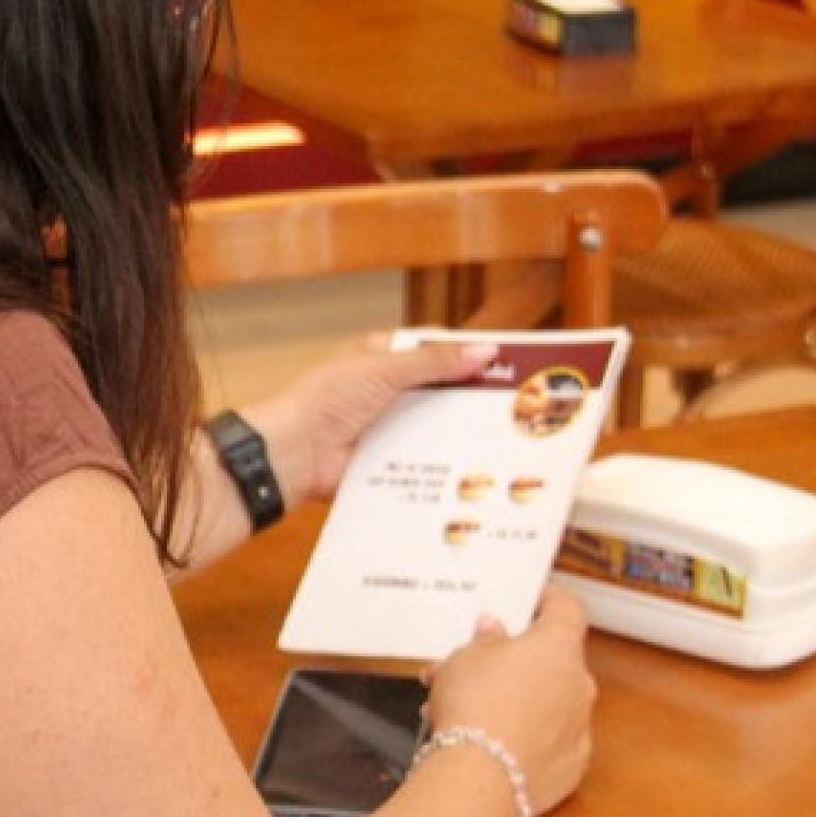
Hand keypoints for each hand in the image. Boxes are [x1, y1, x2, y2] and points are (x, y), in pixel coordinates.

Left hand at [238, 335, 496, 504]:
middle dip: (473, 397)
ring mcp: (389, 425)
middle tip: (522, 405)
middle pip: (440, 389)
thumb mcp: (383, 371)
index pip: (435, 348)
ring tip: (512, 439)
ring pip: (436, 425)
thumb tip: (486, 351)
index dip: (469, 352)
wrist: (293, 454)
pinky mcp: (388, 458)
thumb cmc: (327, 401)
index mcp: (382, 357)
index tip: (509, 361)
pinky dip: (445, 461)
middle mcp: (387, 389)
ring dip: (463, 432)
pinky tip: (479, 469)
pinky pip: (424, 457)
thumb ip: (434, 362)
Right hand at [422, 588, 596, 816]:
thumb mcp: (465, 658)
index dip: (547, 600)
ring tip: (468, 707)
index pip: (566, 608)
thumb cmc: (475, 707)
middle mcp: (579, 684)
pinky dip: (527, 735)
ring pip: (549, 701)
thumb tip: (493, 632)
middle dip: (517, 659)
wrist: (480, 778)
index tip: (531, 599)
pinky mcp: (572, 766)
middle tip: (477, 663)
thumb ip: (485, 641)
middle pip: (553, 660)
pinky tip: (492, 740)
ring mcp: (580, 727)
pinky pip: (551, 739)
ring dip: (517, 698)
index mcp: (558, 647)